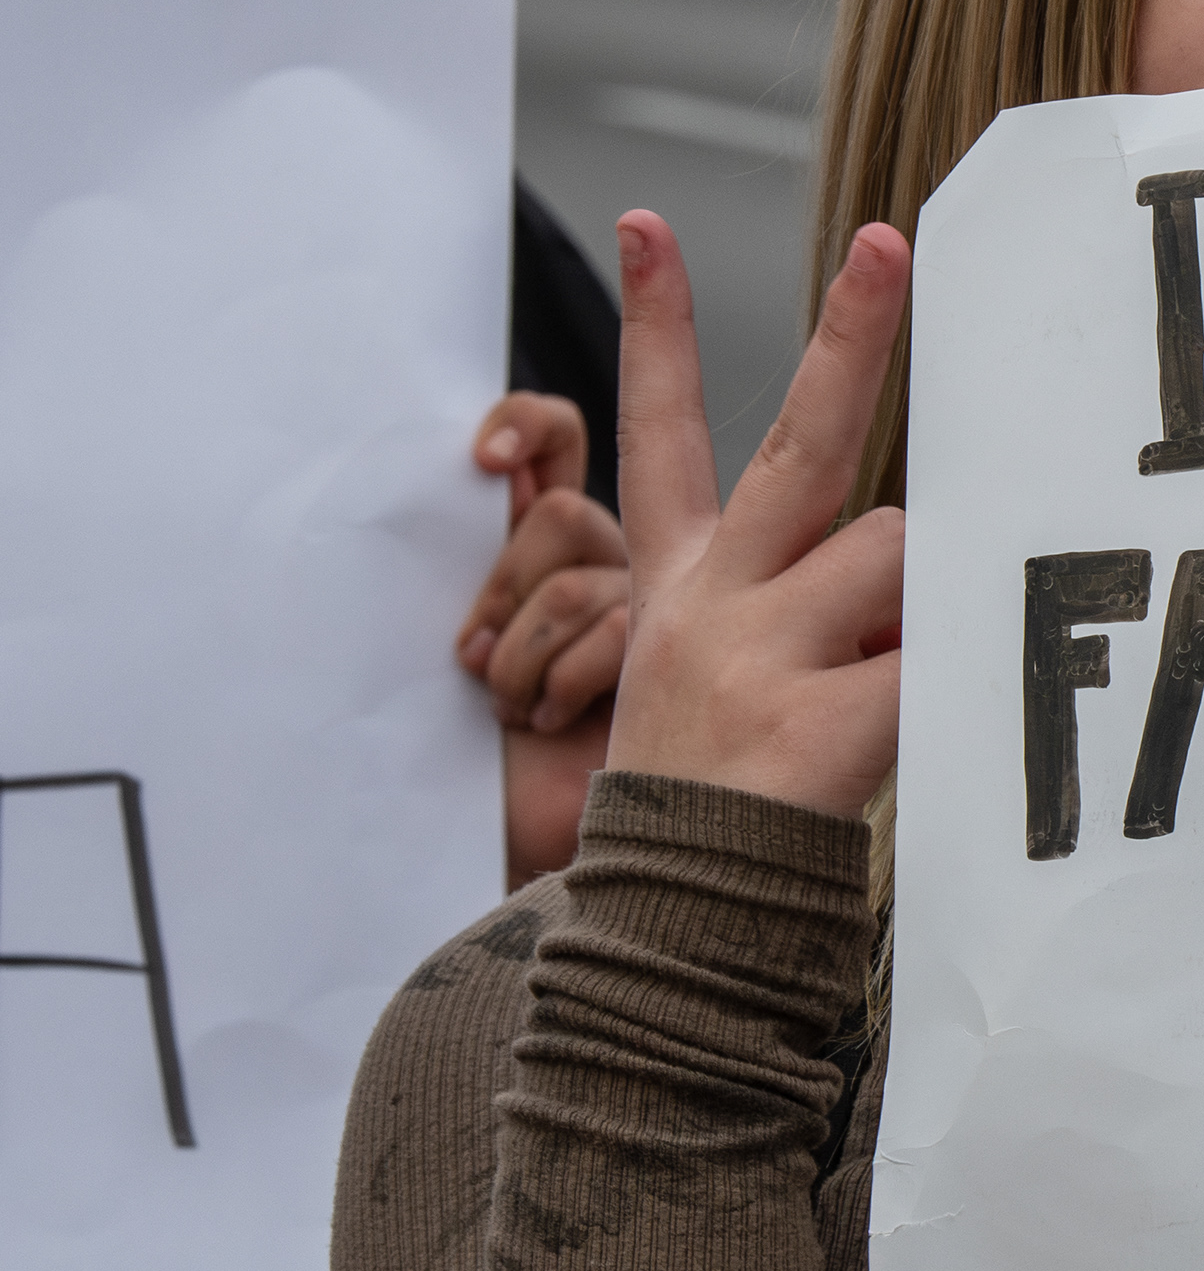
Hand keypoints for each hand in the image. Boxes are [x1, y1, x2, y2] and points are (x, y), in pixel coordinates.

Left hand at [460, 392, 630, 885]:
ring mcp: (649, 617)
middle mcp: (606, 569)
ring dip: (523, 650)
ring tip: (513, 708)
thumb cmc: (484, 755)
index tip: (485, 458)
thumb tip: (472, 502)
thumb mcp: (464, 642)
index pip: (554, 444)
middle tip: (476, 653)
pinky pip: (617, 627)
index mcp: (550, 549)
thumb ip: (474, 573)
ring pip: (585, 575)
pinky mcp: (673, 661)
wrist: (527, 841)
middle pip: (567, 512)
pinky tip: (551, 720)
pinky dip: (559, 677)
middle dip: (508, 581)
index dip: (528, 428)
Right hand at [603, 211, 909, 818]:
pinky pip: (932, 656)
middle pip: (801, 443)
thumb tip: (919, 536)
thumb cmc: (722, 788)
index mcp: (681, 581)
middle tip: (889, 245)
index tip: (645, 224)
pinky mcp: (816, 721)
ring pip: (899, 554)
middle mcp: (712, 599)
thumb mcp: (729, 669)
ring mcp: (759, 656)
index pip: (658, 432)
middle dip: (850, 338)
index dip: (655, 326)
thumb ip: (807, 588)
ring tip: (881, 691)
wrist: (673, 925)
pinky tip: (920, 727)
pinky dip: (950, 678)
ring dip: (922, 606)